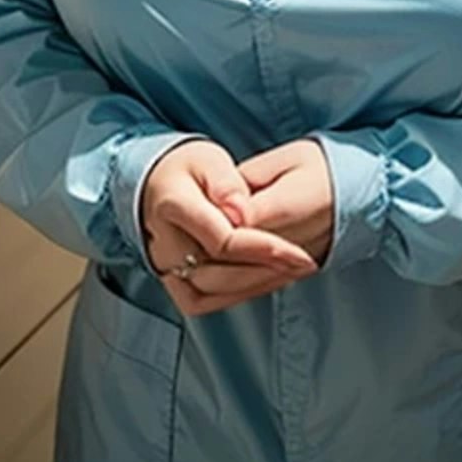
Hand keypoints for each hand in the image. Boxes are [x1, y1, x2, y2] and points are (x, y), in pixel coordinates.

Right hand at [142, 140, 315, 317]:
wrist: (158, 185)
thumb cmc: (189, 168)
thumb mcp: (210, 160)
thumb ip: (226, 184)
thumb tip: (242, 212)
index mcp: (173, 205)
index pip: (222, 240)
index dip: (263, 248)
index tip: (297, 251)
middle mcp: (163, 243)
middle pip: (218, 272)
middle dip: (266, 272)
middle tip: (304, 264)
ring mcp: (164, 267)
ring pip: (211, 293)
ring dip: (255, 286)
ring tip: (291, 272)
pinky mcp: (171, 282)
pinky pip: (202, 301)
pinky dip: (236, 296)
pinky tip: (264, 282)